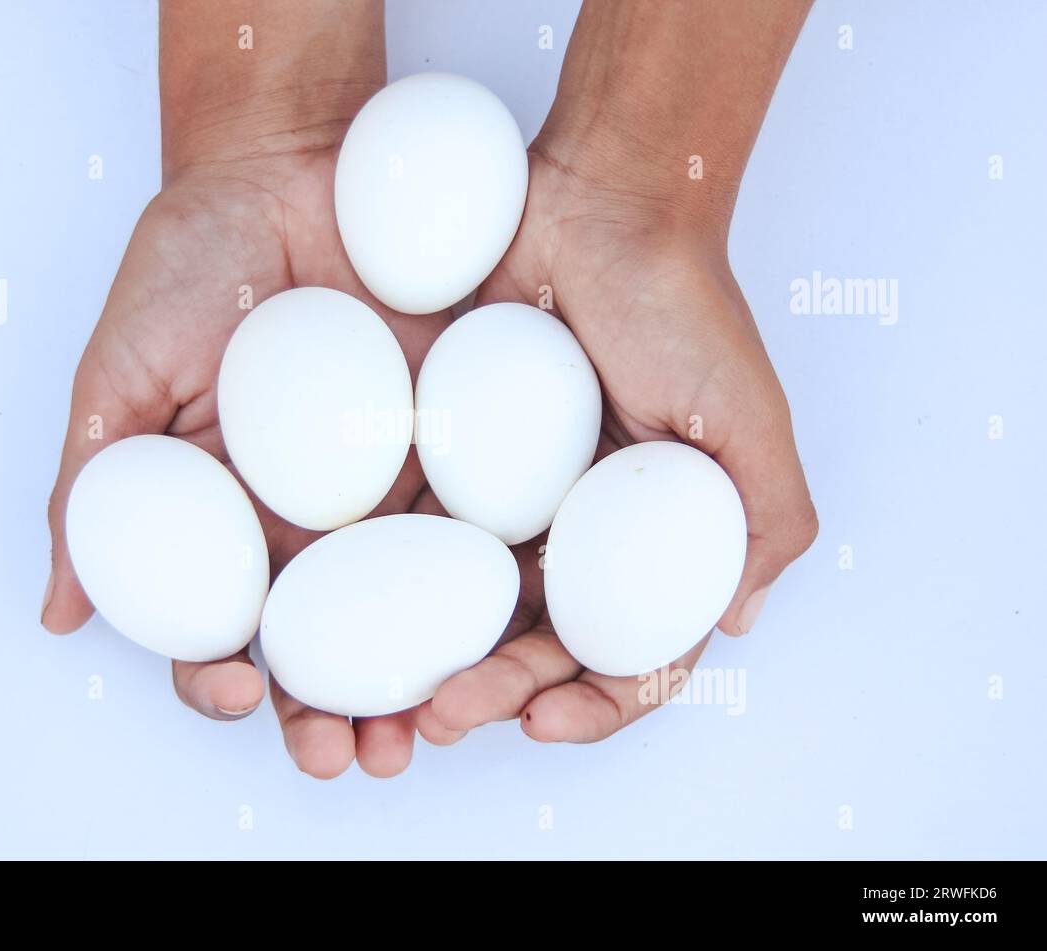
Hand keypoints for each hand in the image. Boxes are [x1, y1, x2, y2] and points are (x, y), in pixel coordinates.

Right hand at [41, 139, 477, 776]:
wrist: (284, 167)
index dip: (223, 680)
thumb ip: (89, 495)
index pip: (220, 631)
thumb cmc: (186, 267)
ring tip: (435, 723)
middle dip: (334, 714)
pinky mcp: (455, 444)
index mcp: (225, 524)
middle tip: (352, 756)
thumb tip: (60, 615)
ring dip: (422, 679)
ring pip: (408, 609)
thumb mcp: (118, 377)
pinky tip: (502, 625)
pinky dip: (489, 583)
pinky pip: (477, 521)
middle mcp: (308, 524)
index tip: (237, 697)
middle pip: (324, 645)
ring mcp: (388, 490)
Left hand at [431, 147, 817, 742]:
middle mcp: (578, 535)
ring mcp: (511, 501)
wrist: (599, 207)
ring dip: (437, 662)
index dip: (593, 706)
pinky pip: (418, 534)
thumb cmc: (684, 308)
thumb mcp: (750, 419)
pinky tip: (356, 617)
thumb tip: (731, 626)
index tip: (548, 722)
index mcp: (652, 545)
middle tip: (447, 717)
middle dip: (499, 698)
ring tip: (398, 695)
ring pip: (470, 608)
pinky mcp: (451, 461)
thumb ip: (765, 525)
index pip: (625, 655)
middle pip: (536, 646)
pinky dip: (394, 585)